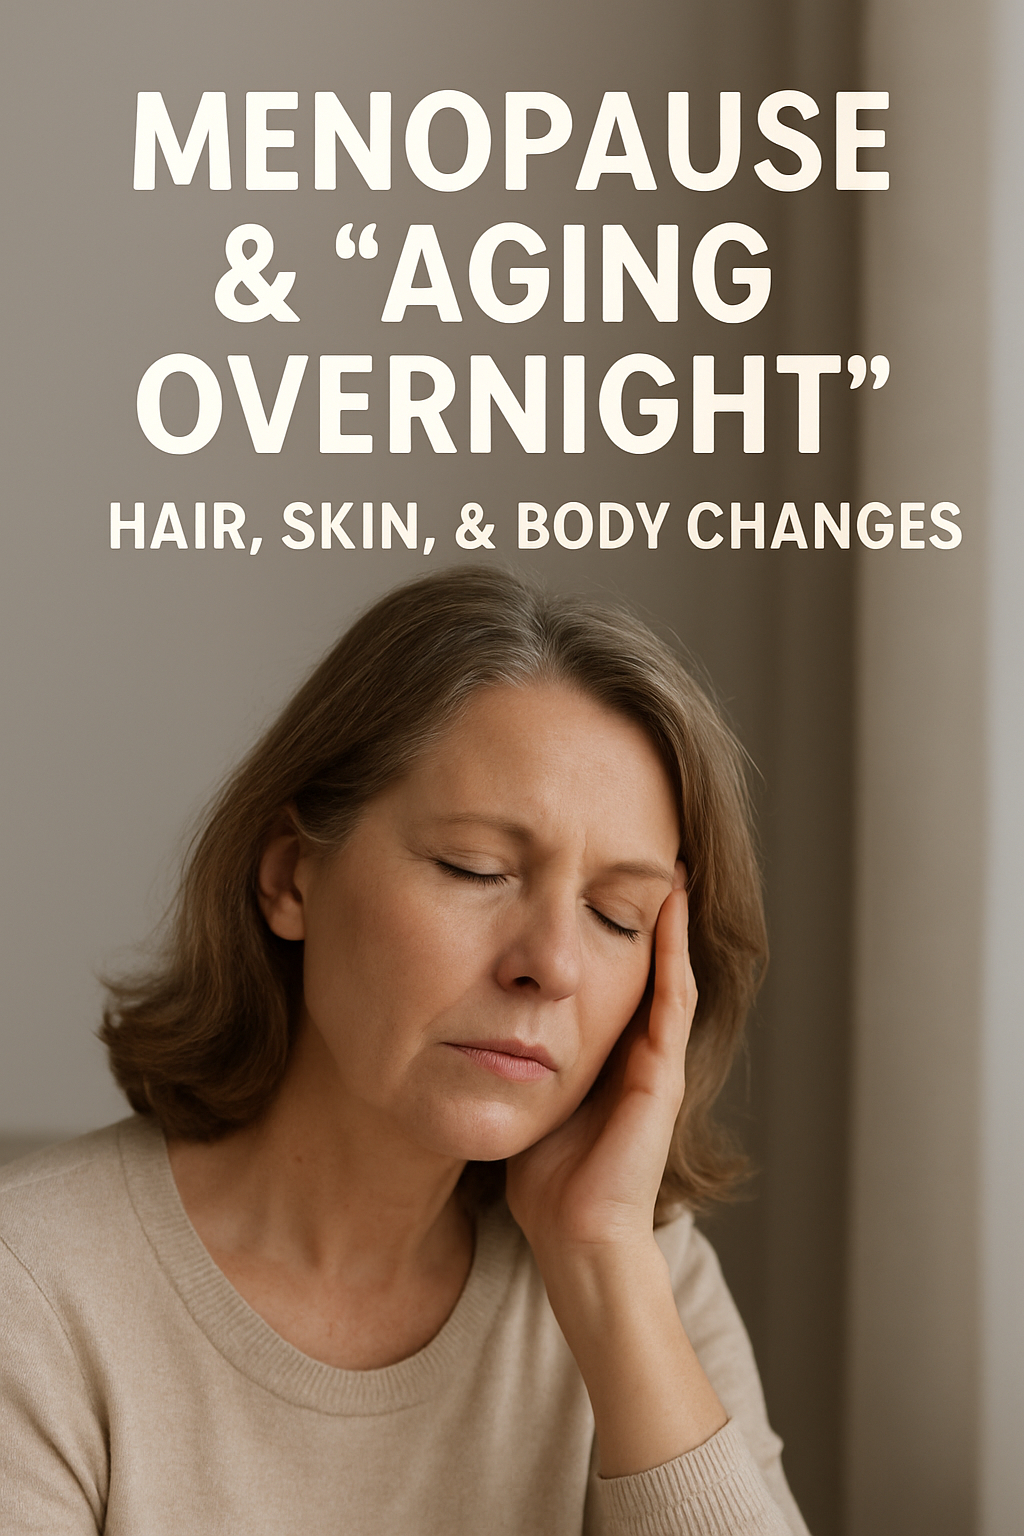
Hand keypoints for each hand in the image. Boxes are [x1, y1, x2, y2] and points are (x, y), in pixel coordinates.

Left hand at [505, 873, 695, 1263]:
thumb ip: (512, 1057)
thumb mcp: (525, 1097)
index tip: (597, 878)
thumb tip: (464, 1017)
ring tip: (671, 868)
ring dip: (671, 921)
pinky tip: (669, 910)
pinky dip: (673, 954)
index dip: (611, 928)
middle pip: (647, 966)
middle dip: (647, 914)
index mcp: (608, 1056)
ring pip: (669, 973)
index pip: (615, 976)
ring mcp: (657, 1063)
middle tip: (648, 856)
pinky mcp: (662, 1077)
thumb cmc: (547, 1183)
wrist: (578, 1241)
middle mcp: (640, 1053)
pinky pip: (671, 1001)